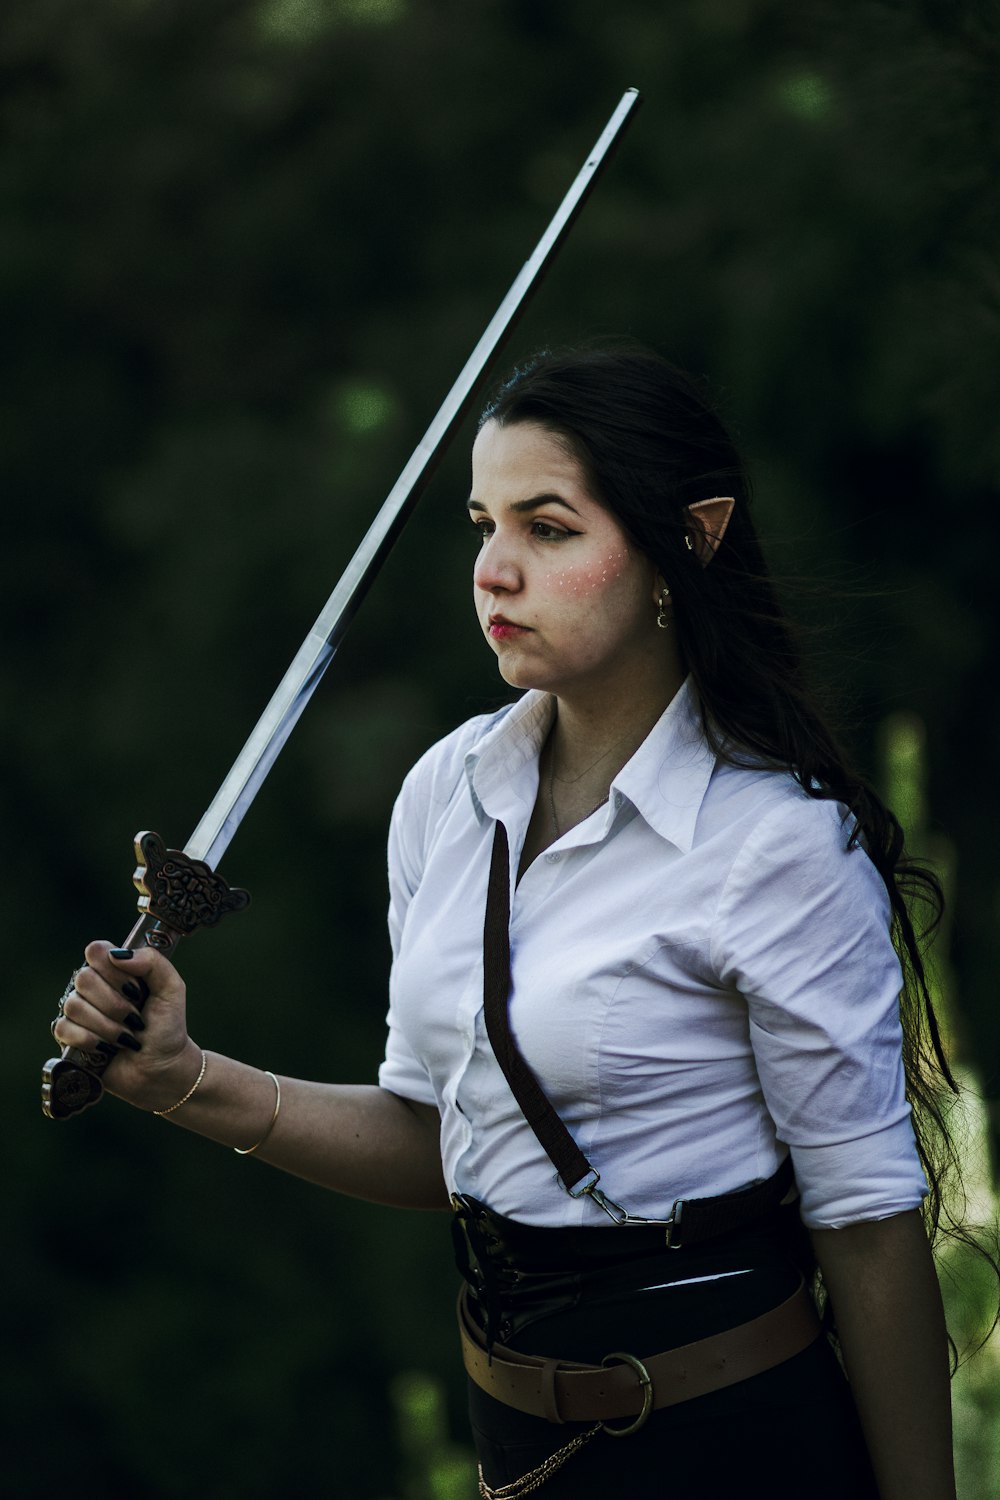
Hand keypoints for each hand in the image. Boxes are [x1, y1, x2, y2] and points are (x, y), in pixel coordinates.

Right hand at [53, 941, 200, 1112]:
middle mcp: (93, 988)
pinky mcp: (70, 1038)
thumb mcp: (172, 988)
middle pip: (84, 978)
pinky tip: (108, 1048)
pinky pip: (64, 1028)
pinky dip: (91, 1040)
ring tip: (127, 1037)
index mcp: (115, 970)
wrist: (163, 1068)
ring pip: (74, 1005)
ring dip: (108, 1026)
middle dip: (116, 1004)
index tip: (135, 988)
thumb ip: (152, 961)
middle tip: (135, 1018)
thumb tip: (117, 955)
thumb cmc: (168, 1027)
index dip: (113, 969)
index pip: (95, 950)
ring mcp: (79, 1012)